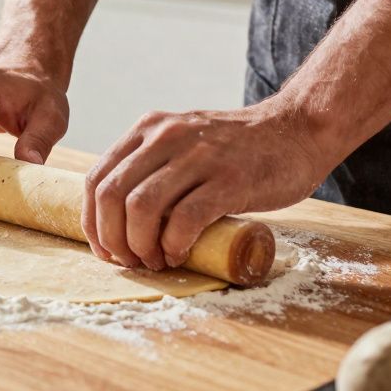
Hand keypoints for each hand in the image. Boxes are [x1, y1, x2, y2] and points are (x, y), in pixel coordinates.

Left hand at [83, 100, 332, 270]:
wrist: (297, 130)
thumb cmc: (237, 149)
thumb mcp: (183, 141)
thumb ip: (152, 165)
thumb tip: (118, 219)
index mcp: (148, 129)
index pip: (96, 179)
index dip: (92, 222)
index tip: (105, 250)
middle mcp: (166, 136)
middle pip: (111, 196)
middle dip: (112, 239)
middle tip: (129, 261)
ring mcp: (198, 156)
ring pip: (141, 208)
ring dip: (140, 246)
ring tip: (156, 261)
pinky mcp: (230, 179)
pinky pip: (185, 219)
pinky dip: (174, 245)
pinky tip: (180, 255)